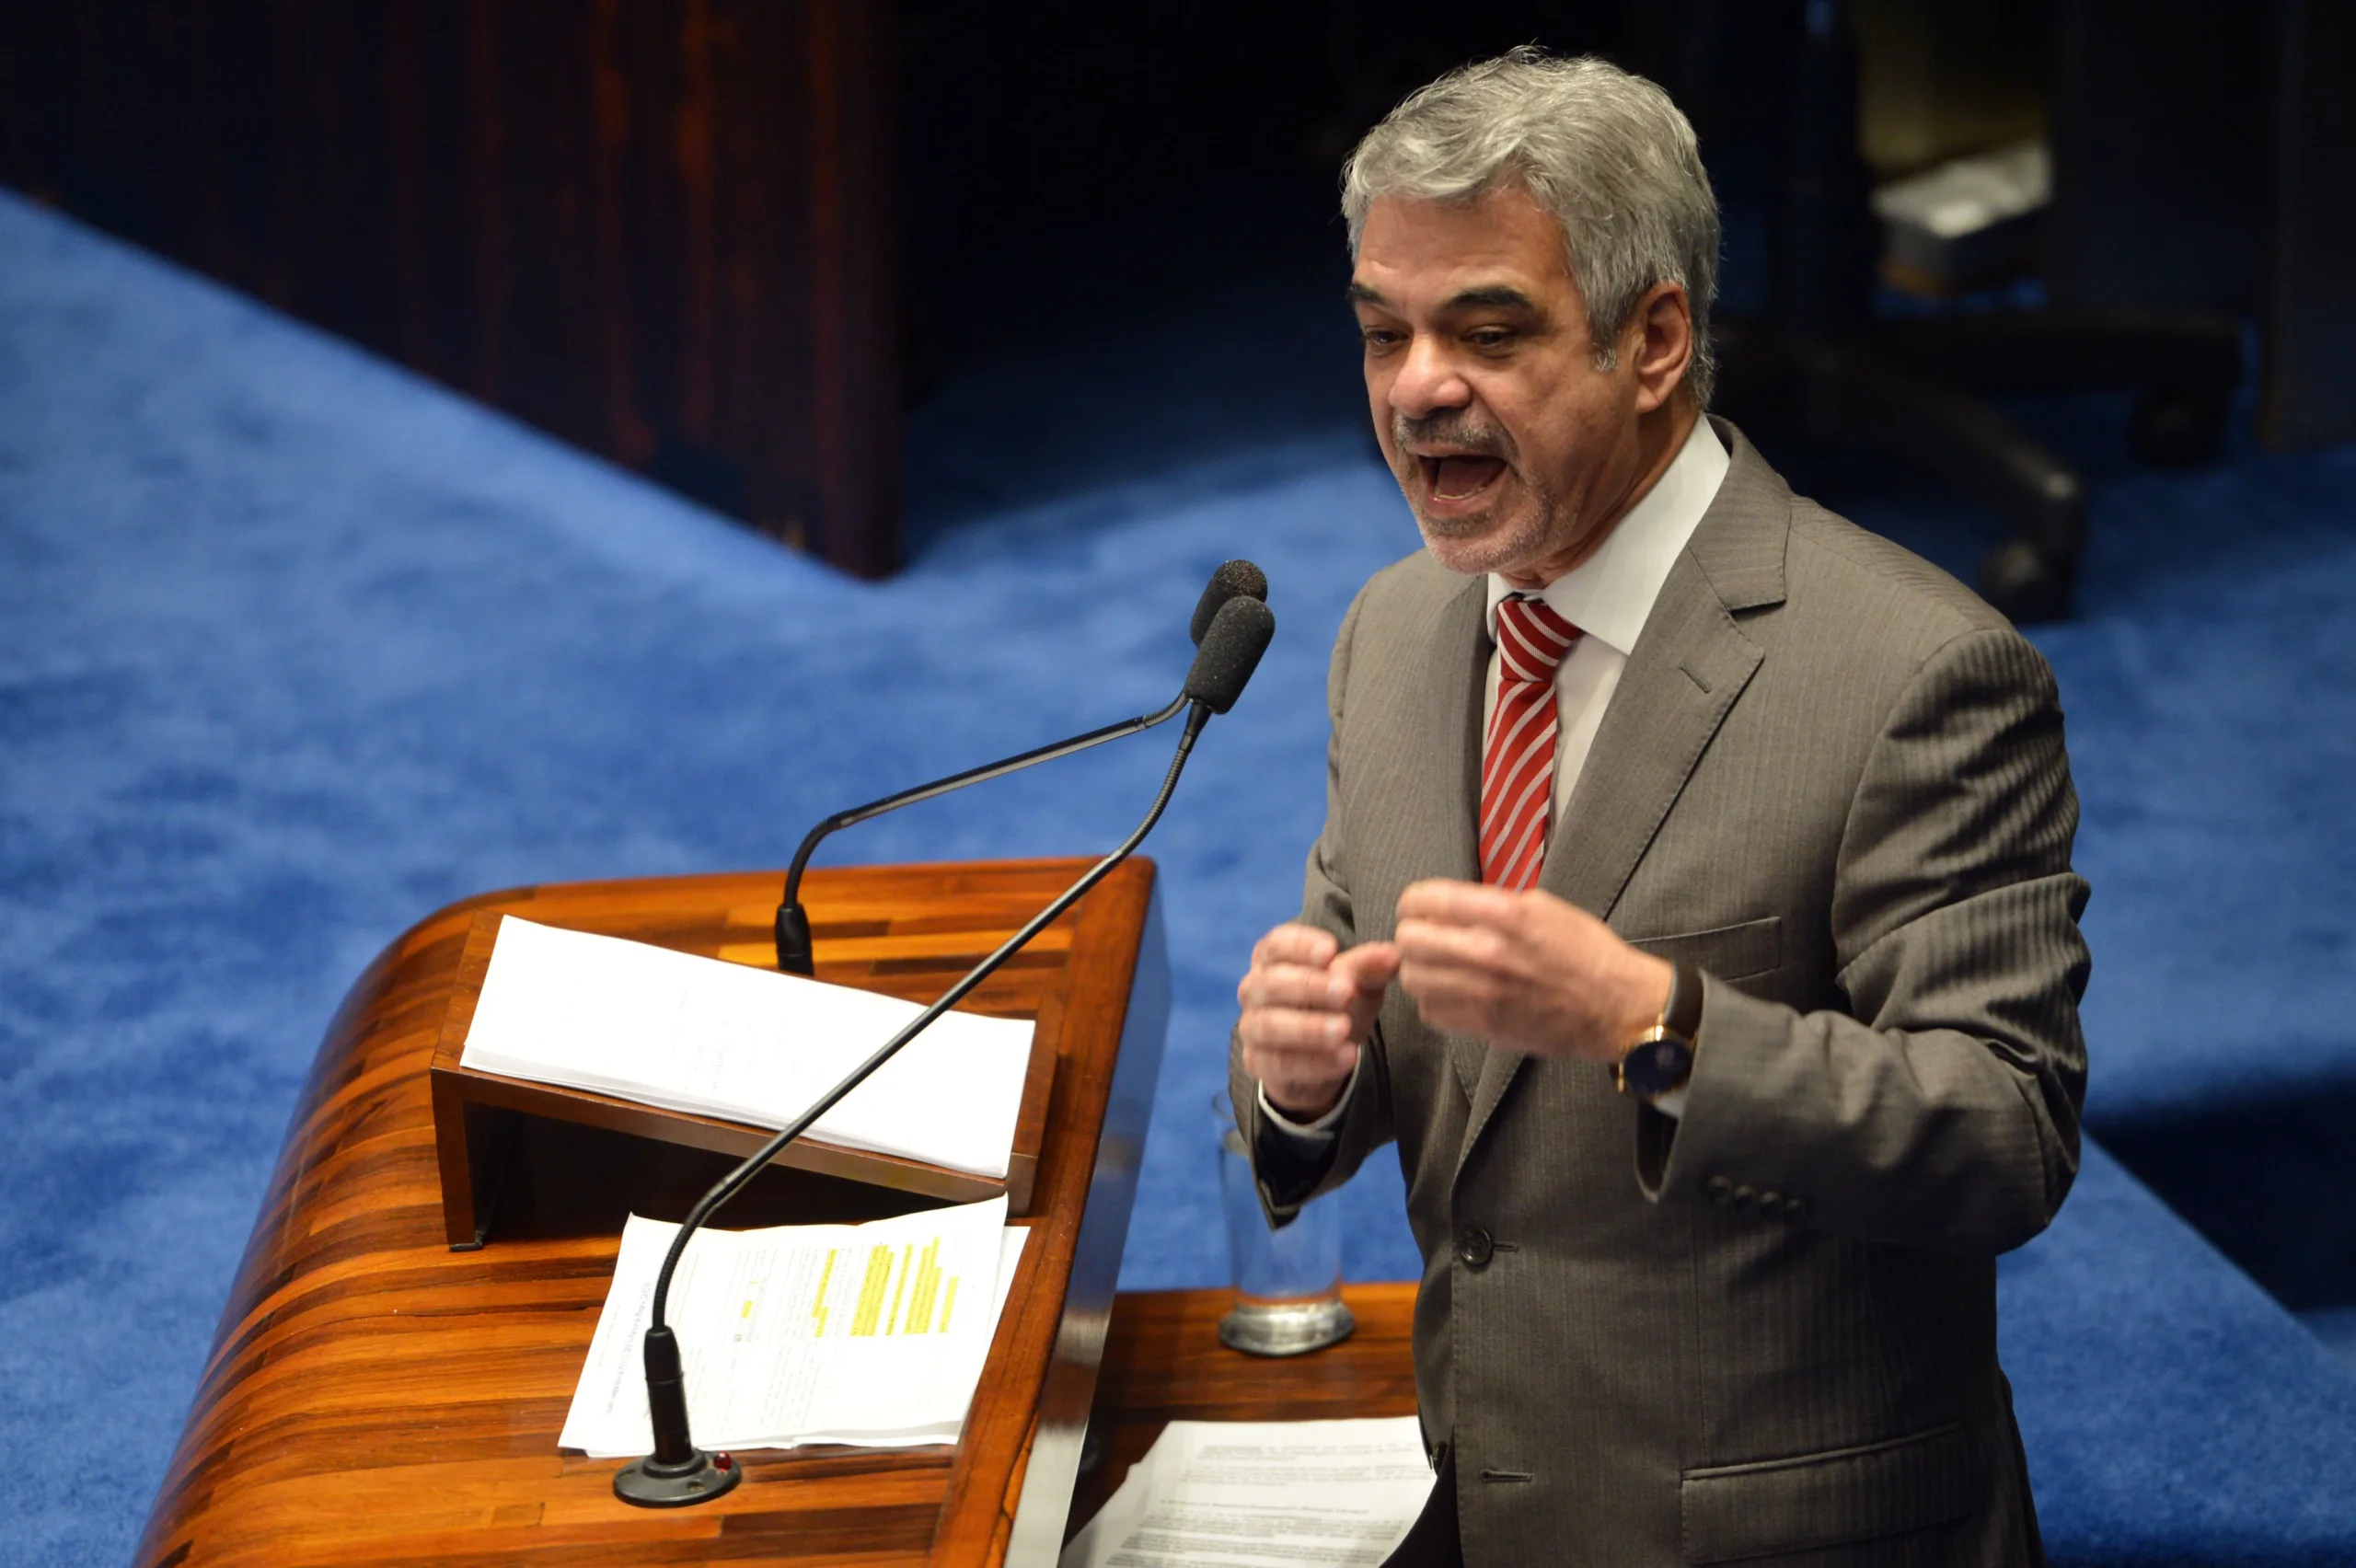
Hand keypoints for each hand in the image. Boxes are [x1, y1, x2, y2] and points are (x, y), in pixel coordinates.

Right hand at [1236, 923, 1401, 1118]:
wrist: (1322, 1055)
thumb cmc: (1335, 1004)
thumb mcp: (1357, 983)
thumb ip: (1369, 967)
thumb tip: (1393, 955)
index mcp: (1272, 958)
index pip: (1277, 944)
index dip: (1300, 945)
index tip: (1331, 950)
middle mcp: (1254, 989)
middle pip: (1271, 983)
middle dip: (1308, 986)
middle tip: (1346, 991)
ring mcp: (1251, 1027)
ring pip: (1270, 1025)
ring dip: (1308, 1027)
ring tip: (1343, 1030)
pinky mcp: (1258, 1063)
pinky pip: (1281, 1063)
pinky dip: (1314, 1062)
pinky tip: (1345, 1058)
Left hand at [1393, 879, 1671, 1062]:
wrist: (1618, 1006)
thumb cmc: (1587, 952)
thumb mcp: (1544, 907)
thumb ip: (1491, 904)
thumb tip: (1449, 907)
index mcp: (1505, 915)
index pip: (1428, 900)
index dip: (1414, 902)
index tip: (1417, 907)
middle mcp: (1488, 953)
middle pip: (1409, 940)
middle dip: (1412, 934)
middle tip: (1425, 936)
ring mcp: (1483, 993)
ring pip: (1413, 979)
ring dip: (1419, 968)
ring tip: (1437, 966)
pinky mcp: (1484, 1026)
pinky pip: (1431, 1012)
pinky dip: (1433, 1000)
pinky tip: (1452, 992)